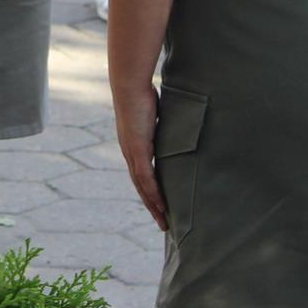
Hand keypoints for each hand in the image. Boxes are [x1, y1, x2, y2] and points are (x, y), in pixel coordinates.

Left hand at [112, 82, 167, 231]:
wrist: (129, 85)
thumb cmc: (143, 94)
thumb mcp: (156, 115)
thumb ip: (164, 125)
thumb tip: (178, 125)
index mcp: (134, 147)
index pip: (142, 176)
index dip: (150, 192)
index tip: (160, 205)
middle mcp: (130, 154)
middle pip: (141, 188)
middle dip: (152, 206)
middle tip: (162, 223)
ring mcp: (132, 153)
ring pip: (143, 187)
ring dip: (154, 205)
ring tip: (163, 221)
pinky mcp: (138, 149)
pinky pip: (146, 177)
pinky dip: (153, 193)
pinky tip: (161, 205)